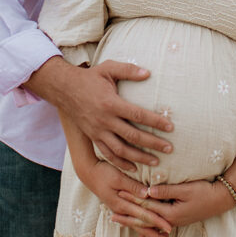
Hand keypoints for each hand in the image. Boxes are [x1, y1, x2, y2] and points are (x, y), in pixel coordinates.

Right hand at [27, 57, 173, 171]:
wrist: (65, 89)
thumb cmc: (90, 78)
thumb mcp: (108, 68)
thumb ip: (128, 70)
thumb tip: (148, 73)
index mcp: (111, 103)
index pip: (137, 114)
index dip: (155, 121)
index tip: (170, 127)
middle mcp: (105, 120)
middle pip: (133, 136)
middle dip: (152, 143)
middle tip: (170, 148)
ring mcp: (98, 131)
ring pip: (121, 150)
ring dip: (139, 157)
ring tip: (156, 162)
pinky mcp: (93, 137)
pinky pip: (108, 154)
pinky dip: (121, 163)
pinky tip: (134, 168)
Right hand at [82, 162, 173, 236]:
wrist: (88, 172)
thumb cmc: (103, 172)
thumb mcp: (118, 177)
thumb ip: (132, 186)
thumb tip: (147, 194)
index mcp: (122, 204)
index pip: (143, 215)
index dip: (157, 221)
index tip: (170, 228)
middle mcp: (121, 210)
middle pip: (141, 226)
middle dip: (156, 235)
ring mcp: (119, 209)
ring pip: (137, 225)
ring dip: (150, 233)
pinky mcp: (119, 206)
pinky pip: (133, 220)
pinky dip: (142, 226)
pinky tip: (148, 229)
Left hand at [117, 178, 231, 229]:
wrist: (220, 200)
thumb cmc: (205, 192)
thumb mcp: (186, 189)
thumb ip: (166, 190)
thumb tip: (148, 191)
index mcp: (170, 213)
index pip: (146, 206)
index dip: (131, 199)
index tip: (118, 194)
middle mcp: (170, 221)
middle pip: (144, 219)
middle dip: (128, 217)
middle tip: (111, 215)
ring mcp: (173, 221)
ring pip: (149, 223)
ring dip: (134, 221)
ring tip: (120, 221)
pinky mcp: (176, 218)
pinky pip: (156, 223)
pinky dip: (146, 224)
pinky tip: (139, 228)